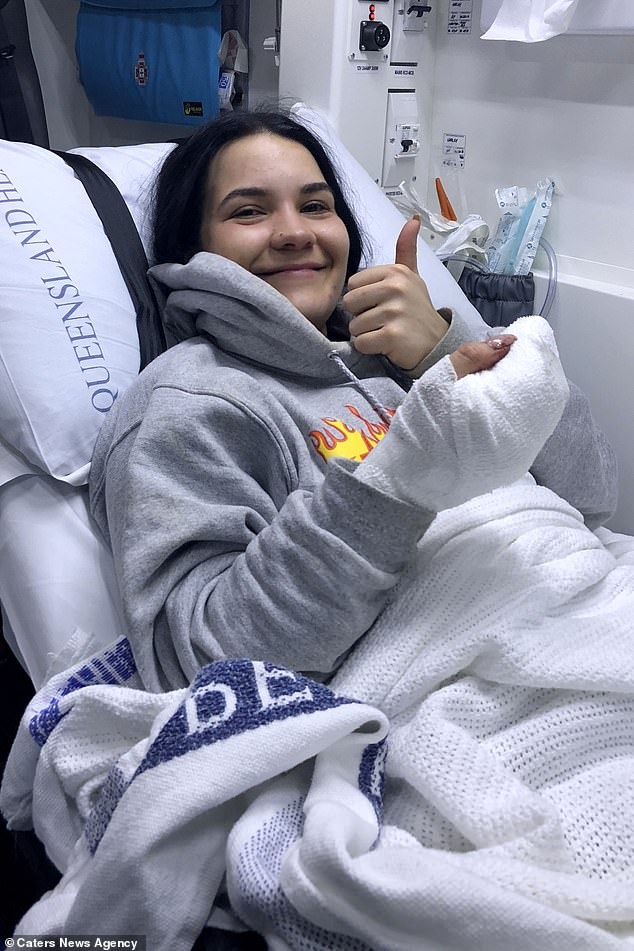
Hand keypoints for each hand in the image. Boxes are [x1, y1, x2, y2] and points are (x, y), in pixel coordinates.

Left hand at [343, 216, 448, 370]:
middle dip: (360, 316)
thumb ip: (406, 250)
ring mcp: (395, 312)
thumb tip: (413, 219)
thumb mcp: (412, 277)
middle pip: (350, 303)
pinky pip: (362, 342)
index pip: (353, 284)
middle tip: (382, 320)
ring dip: (366, 333)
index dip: (362, 298)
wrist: (436, 343)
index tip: (381, 303)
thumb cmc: (417, 310)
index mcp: (396, 272)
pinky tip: (386, 344)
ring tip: (385, 331)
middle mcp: (396, 288)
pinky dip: (370, 348)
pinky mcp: (392, 335)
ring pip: (354, 325)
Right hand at [355, 316, 567, 512]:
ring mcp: (529, 446)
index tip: (501, 344)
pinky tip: (502, 406)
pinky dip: (526, 407)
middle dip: (528, 362)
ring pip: (546, 401)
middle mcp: (529, 425)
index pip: (535, 356)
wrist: (415, 482)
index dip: (522, 342)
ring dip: (529, 384)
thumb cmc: (422, 426)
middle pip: (547, 377)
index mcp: (508, 399)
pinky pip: (536, 424)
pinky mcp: (522, 460)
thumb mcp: (440, 379)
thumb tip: (507, 340)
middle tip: (500, 359)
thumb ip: (474, 354)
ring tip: (500, 380)